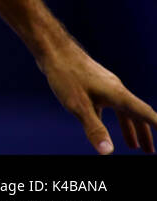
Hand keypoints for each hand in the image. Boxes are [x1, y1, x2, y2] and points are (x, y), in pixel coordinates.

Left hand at [37, 40, 156, 152]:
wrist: (52, 49)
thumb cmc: (65, 74)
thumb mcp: (78, 106)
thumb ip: (94, 128)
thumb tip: (107, 152)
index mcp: (119, 95)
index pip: (146, 114)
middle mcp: (116, 89)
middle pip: (137, 114)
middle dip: (145, 134)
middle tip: (149, 152)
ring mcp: (105, 86)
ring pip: (123, 110)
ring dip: (130, 128)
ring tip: (132, 146)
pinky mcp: (94, 84)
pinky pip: (110, 105)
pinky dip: (111, 118)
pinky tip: (102, 125)